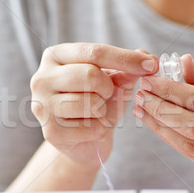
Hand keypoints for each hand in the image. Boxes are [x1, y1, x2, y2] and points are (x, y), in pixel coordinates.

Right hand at [31, 43, 157, 165]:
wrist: (85, 141)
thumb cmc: (98, 103)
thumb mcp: (115, 82)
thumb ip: (128, 69)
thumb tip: (148, 56)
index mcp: (56, 56)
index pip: (95, 52)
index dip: (126, 58)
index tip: (151, 64)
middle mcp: (42, 77)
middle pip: (90, 75)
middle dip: (109, 88)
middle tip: (108, 94)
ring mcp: (42, 106)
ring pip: (89, 102)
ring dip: (103, 110)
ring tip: (96, 112)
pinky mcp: (50, 132)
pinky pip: (90, 128)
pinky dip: (100, 129)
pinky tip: (91, 128)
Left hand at [132, 54, 193, 185]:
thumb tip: (182, 64)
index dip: (173, 91)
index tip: (152, 80)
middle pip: (193, 126)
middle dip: (161, 109)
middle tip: (140, 93)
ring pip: (189, 144)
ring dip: (161, 126)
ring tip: (142, 109)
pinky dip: (174, 139)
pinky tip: (159, 125)